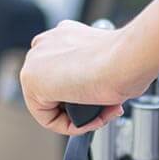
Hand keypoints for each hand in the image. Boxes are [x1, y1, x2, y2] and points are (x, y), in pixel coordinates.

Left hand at [19, 20, 155, 134]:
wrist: (125, 60)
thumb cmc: (127, 60)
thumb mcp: (112, 62)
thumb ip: (96, 72)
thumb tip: (96, 88)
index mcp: (67, 33)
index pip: (67, 71)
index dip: (89, 91)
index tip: (107, 97)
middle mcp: (48, 42)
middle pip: (58, 88)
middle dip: (84, 105)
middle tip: (107, 110)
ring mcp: (36, 58)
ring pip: (52, 103)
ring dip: (79, 116)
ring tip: (102, 116)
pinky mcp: (31, 79)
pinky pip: (47, 117)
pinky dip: (69, 126)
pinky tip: (90, 120)